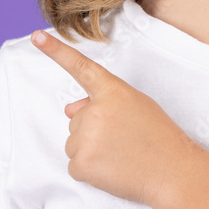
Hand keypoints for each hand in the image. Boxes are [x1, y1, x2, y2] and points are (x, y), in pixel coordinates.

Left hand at [31, 29, 197, 207]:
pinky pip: (75, 165)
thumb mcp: (136, 107)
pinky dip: (90, 171)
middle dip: (94, 131)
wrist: (173, 172)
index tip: (35, 37)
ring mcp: (86, 137)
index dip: (56, 51)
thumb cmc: (158, 137)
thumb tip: (68, 110)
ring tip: (121, 156)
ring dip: (91, 151)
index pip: (80, 67)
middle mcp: (95, 110)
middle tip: (124, 141)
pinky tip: (113, 170)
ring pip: (74, 143)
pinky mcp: (81, 163)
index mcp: (112, 91)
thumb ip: (102, 102)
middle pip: (77, 120)